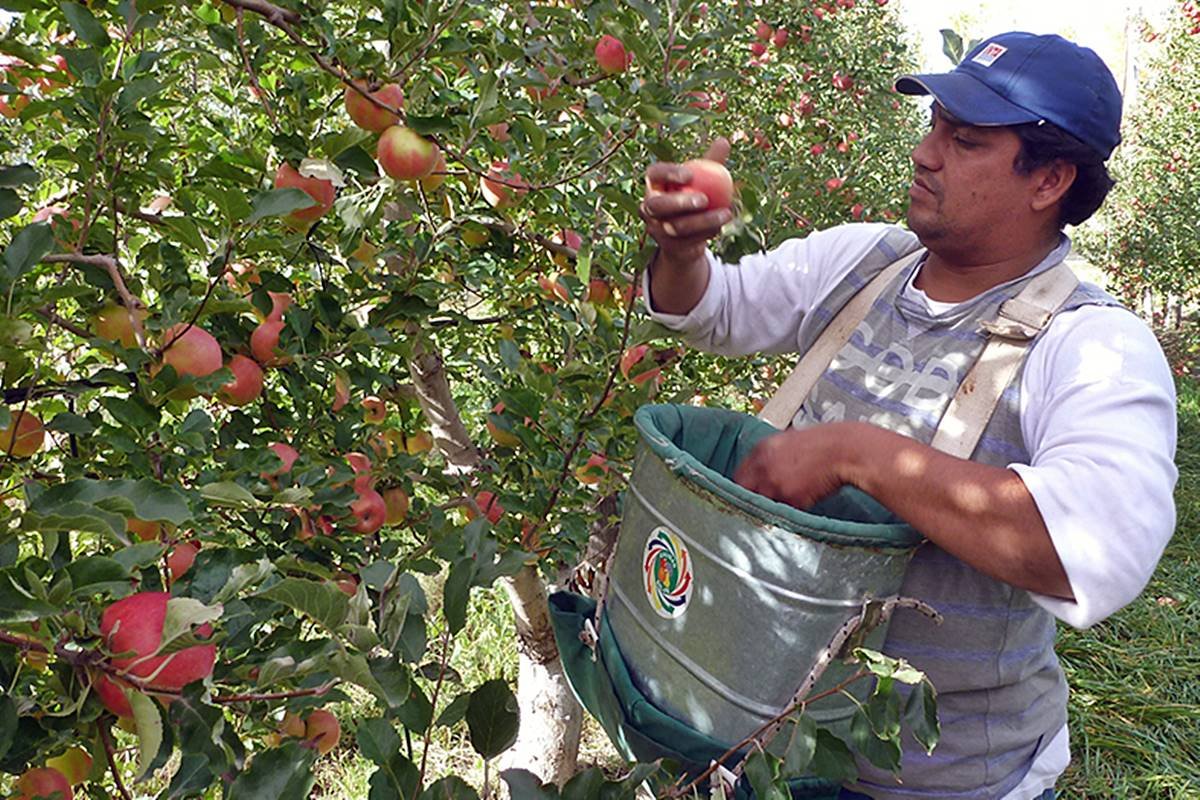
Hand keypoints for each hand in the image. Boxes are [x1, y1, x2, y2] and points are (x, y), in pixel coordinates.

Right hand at [640, 138, 733, 267]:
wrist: (686, 233)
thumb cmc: (694, 194)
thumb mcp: (703, 178)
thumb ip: (711, 162)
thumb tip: (724, 141)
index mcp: (653, 183)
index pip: (655, 174)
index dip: (669, 174)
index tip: (691, 174)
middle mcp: (647, 206)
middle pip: (657, 205)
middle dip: (679, 203)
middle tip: (704, 200)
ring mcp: (655, 228)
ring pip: (676, 226)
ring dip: (703, 221)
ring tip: (726, 214)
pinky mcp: (667, 246)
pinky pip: (687, 241)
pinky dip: (706, 234)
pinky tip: (721, 227)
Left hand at [733, 424, 860, 510]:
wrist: (846, 450)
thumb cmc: (823, 445)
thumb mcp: (789, 442)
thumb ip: (771, 457)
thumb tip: (763, 474)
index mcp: (761, 449)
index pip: (738, 475)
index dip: (744, 487)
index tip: (749, 494)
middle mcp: (762, 465)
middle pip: (743, 491)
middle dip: (751, 499)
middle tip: (760, 506)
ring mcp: (773, 482)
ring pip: (760, 504)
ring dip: (767, 508)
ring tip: (783, 506)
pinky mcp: (788, 497)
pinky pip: (780, 511)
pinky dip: (786, 513)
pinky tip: (799, 505)